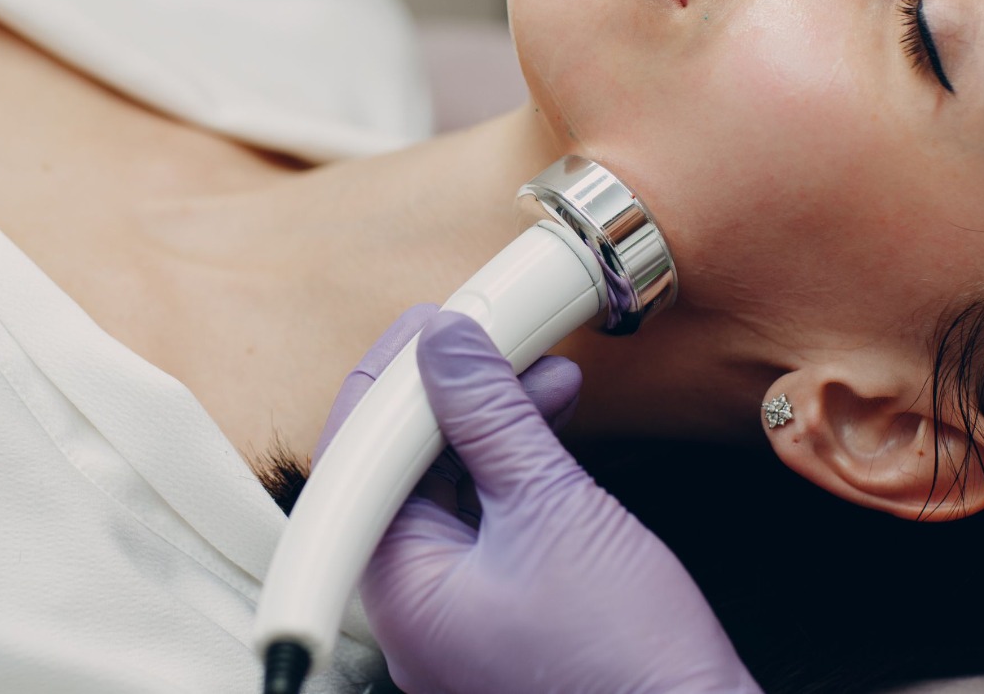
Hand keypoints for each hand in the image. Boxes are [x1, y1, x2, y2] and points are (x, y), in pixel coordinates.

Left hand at [359, 311, 762, 693]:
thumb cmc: (623, 660)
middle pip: (398, 469)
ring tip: (543, 370)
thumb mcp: (552, 509)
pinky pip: (483, 520)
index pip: (359, 457)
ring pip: (445, 489)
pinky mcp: (498, 613)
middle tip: (488, 334)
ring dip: (489, 422)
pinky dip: (512, 465)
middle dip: (448, 394)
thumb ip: (491, 417)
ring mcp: (454, 612)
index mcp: (396, 586)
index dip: (394, 378)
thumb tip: (446, 343)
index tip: (434, 323)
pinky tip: (552, 419)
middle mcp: (411, 604)